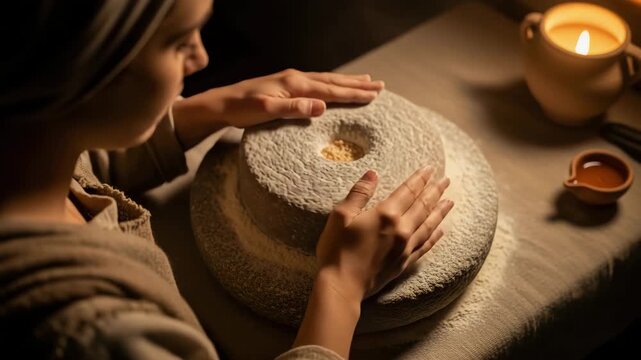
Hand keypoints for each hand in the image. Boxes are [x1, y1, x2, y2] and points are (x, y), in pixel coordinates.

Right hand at [316, 166, 452, 300]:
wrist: (342, 285)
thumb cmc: (337, 249)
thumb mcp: (341, 215)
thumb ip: (359, 193)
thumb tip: (373, 173)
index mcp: (386, 214)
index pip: (408, 191)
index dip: (419, 178)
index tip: (430, 168)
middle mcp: (402, 229)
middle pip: (423, 206)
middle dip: (435, 191)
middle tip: (446, 180)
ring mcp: (405, 247)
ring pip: (429, 225)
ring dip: (440, 211)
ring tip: (450, 201)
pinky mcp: (404, 263)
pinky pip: (425, 246)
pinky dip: (435, 237)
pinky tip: (441, 231)